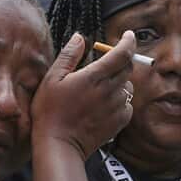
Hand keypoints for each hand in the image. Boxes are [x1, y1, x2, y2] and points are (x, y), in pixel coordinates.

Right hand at [32, 31, 134, 158]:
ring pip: (128, 86)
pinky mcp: (120, 122)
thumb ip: (69, 55)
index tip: (128, 35)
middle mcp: (110, 90)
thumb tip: (80, 37)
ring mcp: (117, 107)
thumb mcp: (52, 79)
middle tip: (106, 62)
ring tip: (100, 87)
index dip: (129, 41)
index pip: (122, 53)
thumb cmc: (50, 111)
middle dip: (121, 60)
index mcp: (94, 77)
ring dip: (120, 81)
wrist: (59, 145)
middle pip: (128, 67)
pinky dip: (120, 100)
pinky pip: (128, 104)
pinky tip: (104, 104)